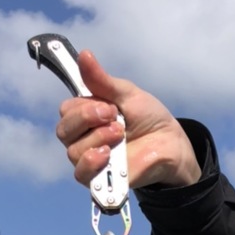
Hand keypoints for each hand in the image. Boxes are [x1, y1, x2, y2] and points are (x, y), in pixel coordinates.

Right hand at [55, 51, 201, 189]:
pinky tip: (106, 155)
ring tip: (120, 135)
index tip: (108, 105)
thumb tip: (84, 55)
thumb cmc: (147, 117)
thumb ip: (101, 80)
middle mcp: (83, 139)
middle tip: (115, 118)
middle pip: (64, 131)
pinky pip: (82, 175)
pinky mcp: (101, 180)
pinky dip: (91, 163)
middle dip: (87, 120)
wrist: (170, 143)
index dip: (82, 107)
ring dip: (96, 139)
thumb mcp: (125, 93)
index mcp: (86, 117)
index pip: (65, 111)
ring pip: (74, 152)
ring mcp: (91, 160)